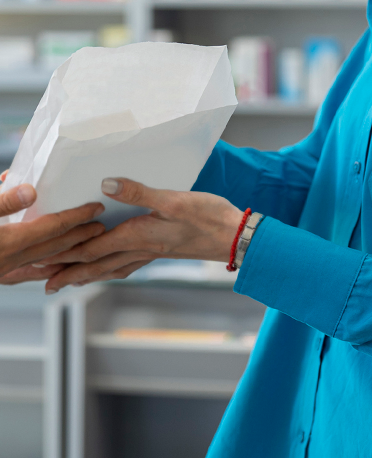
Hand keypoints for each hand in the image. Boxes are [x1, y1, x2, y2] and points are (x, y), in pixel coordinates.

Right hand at [0, 179, 104, 286]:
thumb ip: (4, 202)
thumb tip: (32, 192)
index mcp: (11, 241)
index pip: (55, 227)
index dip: (78, 217)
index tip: (97, 208)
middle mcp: (12, 259)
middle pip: (56, 246)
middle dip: (81, 236)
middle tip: (101, 227)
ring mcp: (5, 270)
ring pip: (45, 263)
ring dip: (66, 253)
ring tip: (84, 245)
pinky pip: (27, 274)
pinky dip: (45, 269)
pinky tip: (51, 267)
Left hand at [41, 178, 243, 292]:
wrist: (234, 237)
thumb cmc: (207, 217)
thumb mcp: (173, 200)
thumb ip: (139, 193)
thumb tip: (106, 186)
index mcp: (138, 236)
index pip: (92, 248)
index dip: (65, 254)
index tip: (41, 260)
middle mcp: (140, 248)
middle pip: (95, 265)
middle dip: (66, 272)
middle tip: (41, 281)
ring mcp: (150, 252)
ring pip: (108, 268)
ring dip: (84, 275)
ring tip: (64, 282)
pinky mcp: (160, 250)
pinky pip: (125, 265)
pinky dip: (108, 269)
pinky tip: (107, 269)